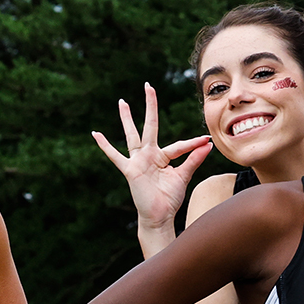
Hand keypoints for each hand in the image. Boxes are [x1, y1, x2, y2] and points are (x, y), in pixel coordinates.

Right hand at [92, 82, 212, 234]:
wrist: (158, 217)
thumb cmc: (168, 199)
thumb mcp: (183, 177)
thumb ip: (193, 160)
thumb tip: (207, 144)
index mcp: (162, 157)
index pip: (179, 145)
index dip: (193, 144)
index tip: (206, 139)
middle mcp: (149, 155)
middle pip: (150, 125)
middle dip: (150, 106)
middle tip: (148, 86)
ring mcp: (138, 161)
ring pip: (132, 135)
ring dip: (127, 118)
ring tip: (122, 102)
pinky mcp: (131, 170)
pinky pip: (115, 156)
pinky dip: (105, 145)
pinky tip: (96, 133)